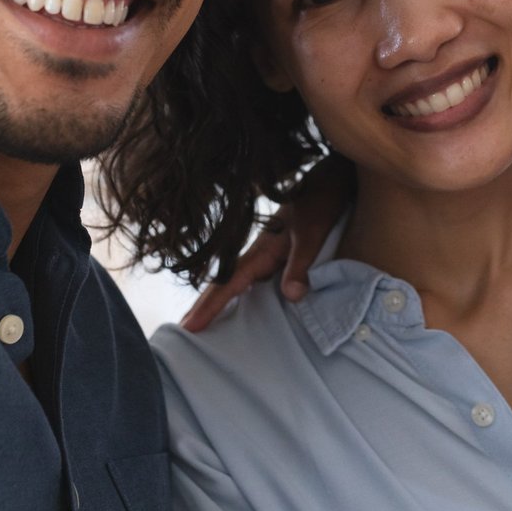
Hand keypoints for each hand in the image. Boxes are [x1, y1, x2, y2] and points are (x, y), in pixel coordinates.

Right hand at [180, 159, 350, 331]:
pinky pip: (250, 278)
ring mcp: (265, 253)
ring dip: (217, 300)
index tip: (187, 327)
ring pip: (234, 281)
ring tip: (200, 321)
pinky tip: (239, 301)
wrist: (329, 179)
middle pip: (222, 284)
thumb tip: (290, 297)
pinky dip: (237, 292)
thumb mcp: (312, 234)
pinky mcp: (277, 252)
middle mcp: (257, 253)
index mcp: (260, 251)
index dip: (208, 307)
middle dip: (202, 307)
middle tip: (182, 331)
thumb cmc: (319, 203)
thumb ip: (301, 264)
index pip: (227, 284)